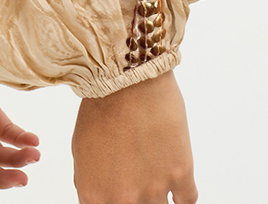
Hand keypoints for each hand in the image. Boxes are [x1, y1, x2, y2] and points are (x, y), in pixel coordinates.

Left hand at [72, 70, 197, 203]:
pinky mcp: (182, 175)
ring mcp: (155, 189)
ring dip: (157, 199)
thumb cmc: (101, 105)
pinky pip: (187, 202)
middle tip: (137, 183)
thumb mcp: (80, 148)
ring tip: (154, 178)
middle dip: (135, 201)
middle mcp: (125, 198)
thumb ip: (90, 182)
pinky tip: (176, 186)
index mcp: (96, 194)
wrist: (127, 77)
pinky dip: (182, 196)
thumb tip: (100, 196)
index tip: (118, 196)